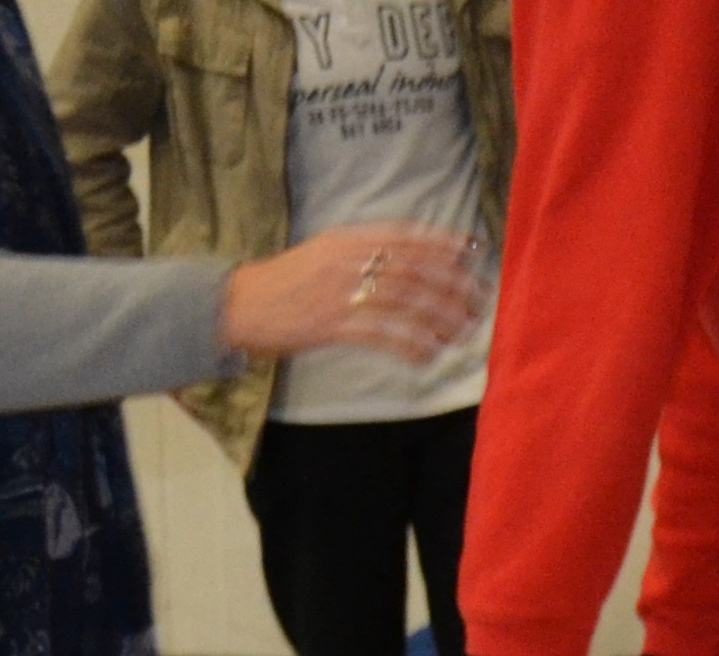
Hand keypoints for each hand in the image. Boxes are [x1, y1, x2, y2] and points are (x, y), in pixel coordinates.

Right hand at [220, 225, 480, 361]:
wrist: (239, 304)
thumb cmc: (285, 282)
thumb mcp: (323, 253)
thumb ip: (361, 251)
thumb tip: (407, 257)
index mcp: (345, 239)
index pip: (403, 236)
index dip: (441, 242)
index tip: (472, 251)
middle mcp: (346, 261)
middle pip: (411, 270)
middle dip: (451, 285)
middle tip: (479, 300)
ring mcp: (339, 292)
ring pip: (403, 302)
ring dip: (439, 318)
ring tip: (463, 331)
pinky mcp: (331, 325)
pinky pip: (382, 335)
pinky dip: (410, 345)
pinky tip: (429, 355)